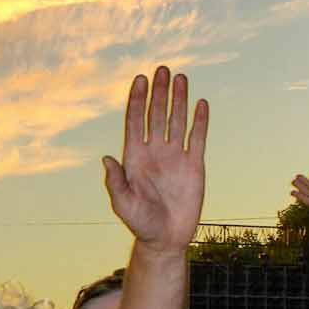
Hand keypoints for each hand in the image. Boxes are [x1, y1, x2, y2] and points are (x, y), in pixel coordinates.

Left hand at [103, 68, 207, 252]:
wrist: (165, 239)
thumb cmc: (139, 223)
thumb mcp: (122, 204)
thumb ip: (115, 182)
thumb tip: (106, 158)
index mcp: (134, 157)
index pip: (135, 121)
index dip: (137, 100)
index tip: (139, 79)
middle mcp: (154, 151)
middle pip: (156, 115)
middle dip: (158, 92)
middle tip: (162, 69)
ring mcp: (175, 156)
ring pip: (177, 121)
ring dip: (178, 100)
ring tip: (180, 77)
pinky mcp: (194, 165)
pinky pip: (198, 138)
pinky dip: (200, 121)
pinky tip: (201, 103)